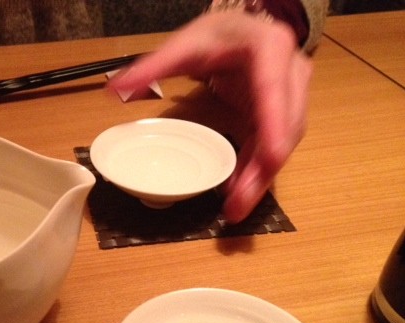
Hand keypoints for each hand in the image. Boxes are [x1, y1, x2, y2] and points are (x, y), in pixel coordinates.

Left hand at [109, 11, 312, 222]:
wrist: (243, 31)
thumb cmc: (217, 36)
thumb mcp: (183, 46)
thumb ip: (150, 67)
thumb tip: (113, 89)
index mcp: (268, 48)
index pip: (273, 88)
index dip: (275, 125)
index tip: (271, 159)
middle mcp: (290, 75)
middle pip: (284, 128)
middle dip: (263, 170)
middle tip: (237, 205)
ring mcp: (290, 99)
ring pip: (281, 145)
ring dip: (260, 180)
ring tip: (235, 210)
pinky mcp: (281, 118)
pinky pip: (271, 149)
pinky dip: (255, 173)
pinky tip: (237, 194)